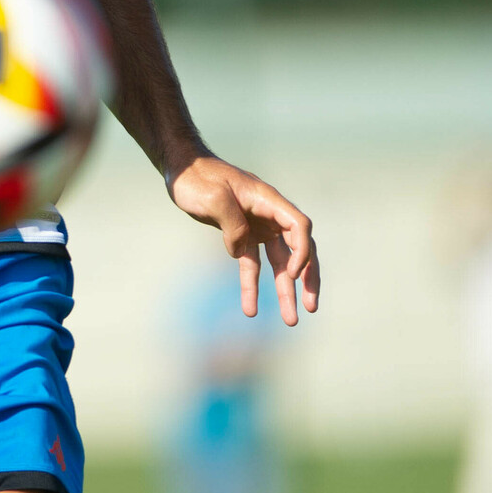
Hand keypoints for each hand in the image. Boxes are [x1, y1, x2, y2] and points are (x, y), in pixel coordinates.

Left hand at [167, 155, 320, 325]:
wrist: (181, 171)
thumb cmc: (197, 179)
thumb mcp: (213, 199)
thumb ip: (232, 224)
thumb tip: (240, 251)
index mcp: (269, 201)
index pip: (299, 227)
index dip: (302, 251)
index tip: (293, 273)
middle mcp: (269, 215)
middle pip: (299, 249)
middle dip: (307, 279)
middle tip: (310, 307)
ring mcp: (258, 227)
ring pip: (279, 263)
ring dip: (284, 290)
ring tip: (291, 320)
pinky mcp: (241, 236)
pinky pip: (252, 265)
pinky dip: (252, 285)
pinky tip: (250, 309)